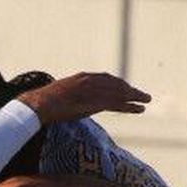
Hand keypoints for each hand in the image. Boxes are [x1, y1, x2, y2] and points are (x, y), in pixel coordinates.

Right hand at [18, 72, 150, 123]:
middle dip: (130, 90)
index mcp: (83, 78)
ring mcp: (93, 90)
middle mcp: (91, 80)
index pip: (106, 79)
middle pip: (116, 84)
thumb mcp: (62, 96)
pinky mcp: (94, 101)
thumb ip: (73, 97)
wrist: (39, 105)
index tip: (128, 91)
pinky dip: (128, 106)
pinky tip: (138, 109)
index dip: (119, 85)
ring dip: (134, 96)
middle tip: (144, 96)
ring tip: (146, 101)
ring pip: (120, 92)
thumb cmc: (45, 104)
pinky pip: (116, 103)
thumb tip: (75, 104)